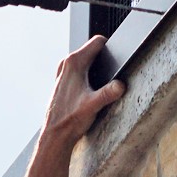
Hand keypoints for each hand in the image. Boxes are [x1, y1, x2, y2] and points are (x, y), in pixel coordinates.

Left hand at [39, 36, 125, 150]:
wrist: (55, 135)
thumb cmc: (69, 120)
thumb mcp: (95, 104)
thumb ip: (110, 92)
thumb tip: (121, 85)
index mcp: (74, 63)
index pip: (97, 42)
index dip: (111, 47)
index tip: (118, 57)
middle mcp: (66, 65)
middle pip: (92, 50)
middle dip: (105, 59)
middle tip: (113, 74)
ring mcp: (63, 73)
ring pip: (86, 60)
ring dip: (97, 68)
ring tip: (102, 84)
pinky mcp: (63, 82)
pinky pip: (81, 70)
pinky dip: (89, 76)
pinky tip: (92, 91)